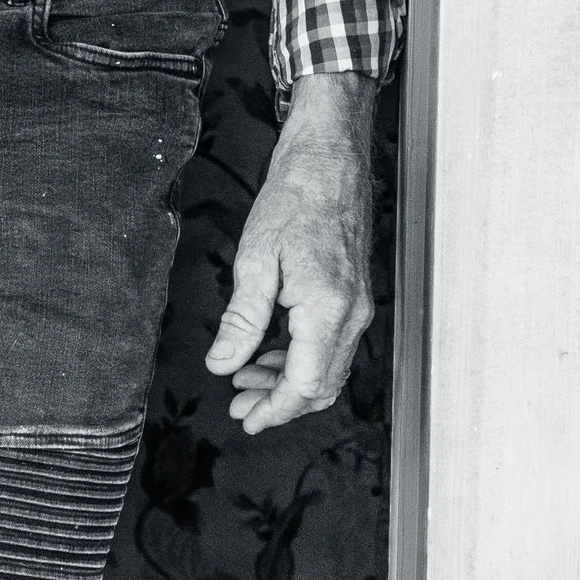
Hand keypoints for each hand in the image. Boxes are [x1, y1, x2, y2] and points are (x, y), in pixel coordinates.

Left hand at [204, 75, 376, 435]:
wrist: (330, 159)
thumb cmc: (294, 199)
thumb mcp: (255, 261)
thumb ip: (240, 321)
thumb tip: (221, 364)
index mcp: (327, 310)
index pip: (304, 385)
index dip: (275, 410)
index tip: (247, 420)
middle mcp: (352, 314)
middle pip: (321, 384)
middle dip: (280, 402)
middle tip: (239, 405)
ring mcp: (358, 305)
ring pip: (328, 366)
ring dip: (289, 381)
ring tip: (245, 378)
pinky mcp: (354, 294)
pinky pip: (332, 344)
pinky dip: (302, 357)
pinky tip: (269, 351)